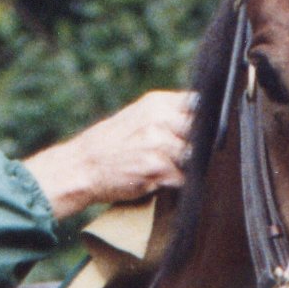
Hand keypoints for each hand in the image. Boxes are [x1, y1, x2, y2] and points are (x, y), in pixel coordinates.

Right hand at [24, 91, 195, 222]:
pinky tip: (157, 181)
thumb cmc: (112, 146)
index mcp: (157, 103)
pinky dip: (175, 184)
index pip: (199, 105)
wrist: (82, 166)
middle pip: (201, 132)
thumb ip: (169, 117)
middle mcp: (160, 118)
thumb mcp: (139, 118)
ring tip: (164, 170)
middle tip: (182, 158)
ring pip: (193, 157)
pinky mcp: (157, 166)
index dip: (206, 123)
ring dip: (186, 168)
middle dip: (199, 147)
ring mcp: (159, 142)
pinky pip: (182, 178)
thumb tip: (205, 124)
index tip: (205, 135)